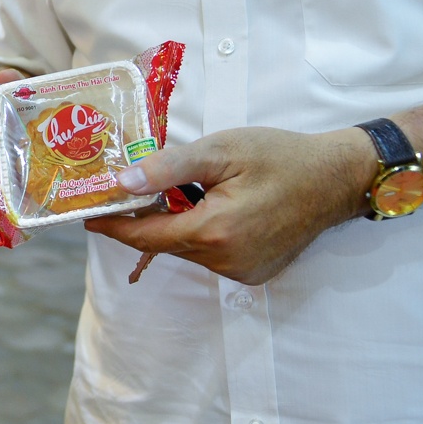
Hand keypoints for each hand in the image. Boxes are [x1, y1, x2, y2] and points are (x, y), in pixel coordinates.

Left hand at [87, 127, 378, 284]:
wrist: (336, 178)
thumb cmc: (280, 157)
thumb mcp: (221, 150)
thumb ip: (169, 168)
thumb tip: (123, 181)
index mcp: (214, 232)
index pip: (146, 236)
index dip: (113, 226)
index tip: (86, 217)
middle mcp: (225, 261)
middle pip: (165, 244)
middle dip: (143, 221)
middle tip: (123, 195)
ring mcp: (242, 272)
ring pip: (187, 251)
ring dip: (174, 226)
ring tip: (179, 194)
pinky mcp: (254, 273)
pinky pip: (210, 257)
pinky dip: (200, 236)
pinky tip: (210, 208)